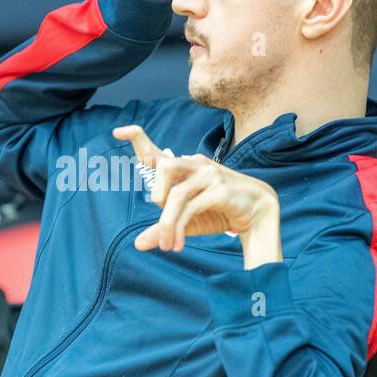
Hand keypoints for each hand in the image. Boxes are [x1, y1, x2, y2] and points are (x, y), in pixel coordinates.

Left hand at [113, 125, 281, 268]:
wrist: (259, 214)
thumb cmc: (220, 212)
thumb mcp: (189, 221)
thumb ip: (164, 228)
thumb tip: (139, 244)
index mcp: (187, 167)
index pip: (157, 152)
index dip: (137, 138)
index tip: (118, 131)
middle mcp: (196, 165)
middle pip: (163, 166)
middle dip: (156, 194)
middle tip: (163, 225)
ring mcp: (209, 175)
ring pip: (174, 195)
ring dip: (166, 223)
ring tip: (169, 245)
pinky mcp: (219, 189)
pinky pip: (189, 208)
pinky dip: (178, 228)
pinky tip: (177, 243)